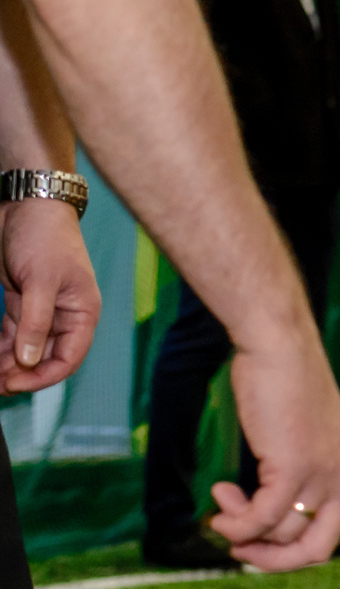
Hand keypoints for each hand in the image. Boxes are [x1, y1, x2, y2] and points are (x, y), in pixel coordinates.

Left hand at [0, 200, 96, 393]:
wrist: (26, 204)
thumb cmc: (44, 238)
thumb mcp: (40, 281)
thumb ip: (35, 323)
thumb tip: (28, 362)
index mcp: (82, 313)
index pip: (68, 358)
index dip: (43, 376)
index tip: (14, 384)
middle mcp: (64, 316)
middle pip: (45, 358)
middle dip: (20, 374)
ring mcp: (42, 310)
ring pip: (25, 349)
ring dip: (6, 364)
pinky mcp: (21, 301)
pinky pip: (11, 334)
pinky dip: (0, 347)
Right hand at [209, 330, 339, 588]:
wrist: (280, 350)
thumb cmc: (287, 391)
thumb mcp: (305, 441)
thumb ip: (301, 479)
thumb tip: (268, 525)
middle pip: (317, 550)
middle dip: (275, 561)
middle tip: (241, 551)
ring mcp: (324, 474)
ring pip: (284, 535)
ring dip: (246, 534)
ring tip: (224, 510)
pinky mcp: (293, 467)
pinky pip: (261, 518)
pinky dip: (236, 523)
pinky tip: (218, 505)